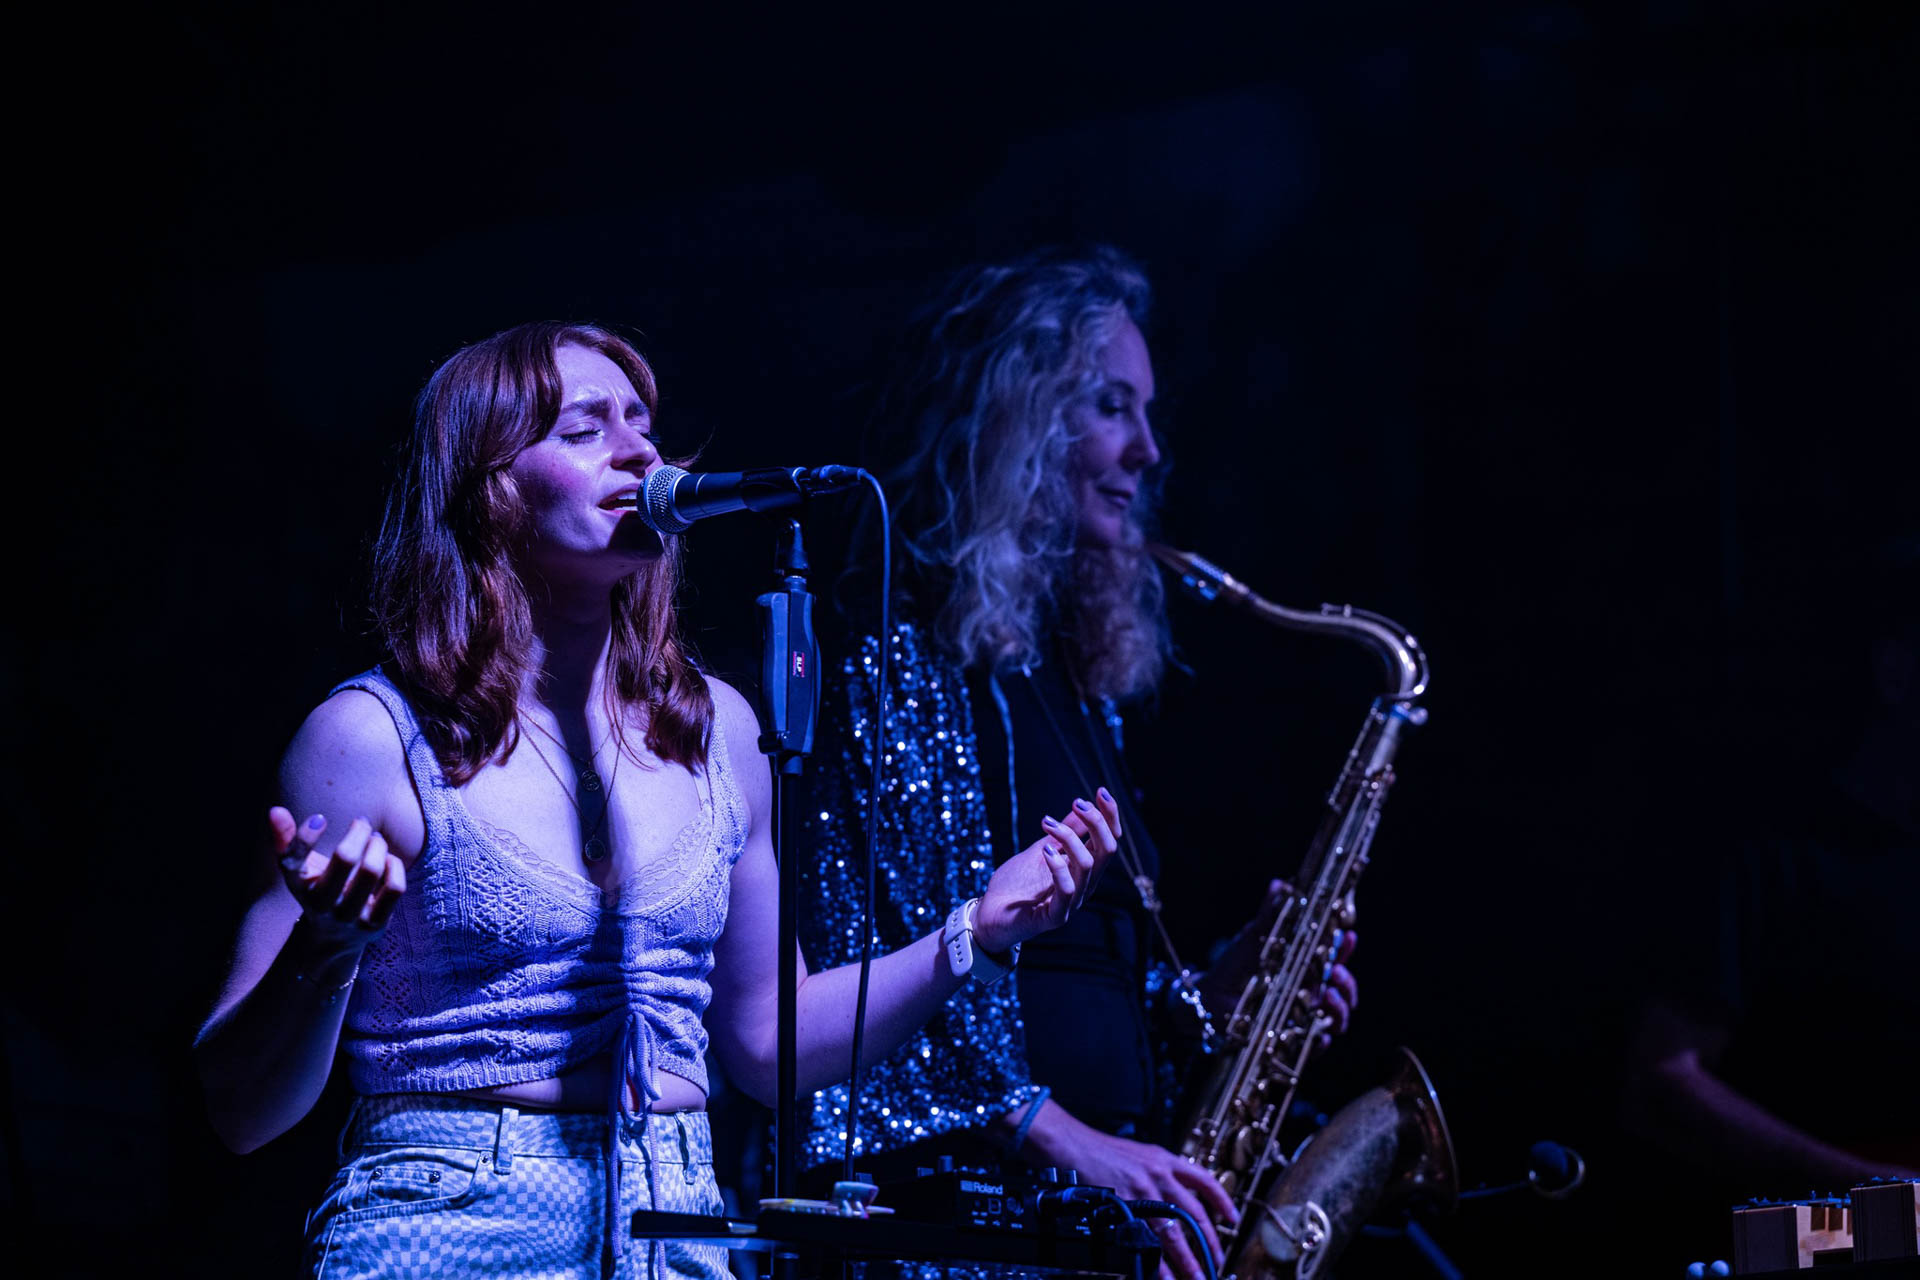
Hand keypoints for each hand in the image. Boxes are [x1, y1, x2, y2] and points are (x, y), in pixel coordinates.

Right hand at [270, 807, 405, 954]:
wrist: (334, 938)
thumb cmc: (317, 890)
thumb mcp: (299, 870)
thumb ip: (287, 840)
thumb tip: (275, 810)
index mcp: (300, 888)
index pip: (295, 861)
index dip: (304, 837)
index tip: (319, 819)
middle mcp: (323, 906)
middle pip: (345, 857)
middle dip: (358, 832)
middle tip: (361, 823)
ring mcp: (350, 917)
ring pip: (371, 870)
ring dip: (378, 846)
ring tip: (375, 840)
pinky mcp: (376, 924)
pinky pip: (394, 888)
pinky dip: (395, 866)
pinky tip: (389, 860)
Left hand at [973, 788, 1120, 953]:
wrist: (988, 914)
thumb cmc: (1015, 884)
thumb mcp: (1040, 849)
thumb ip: (1061, 834)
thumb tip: (1079, 807)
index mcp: (1084, 870)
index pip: (1110, 841)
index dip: (1110, 816)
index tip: (1100, 791)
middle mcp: (1084, 886)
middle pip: (1108, 851)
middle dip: (1097, 821)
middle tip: (1077, 802)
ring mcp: (1071, 903)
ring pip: (1088, 865)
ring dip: (1069, 837)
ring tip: (1046, 823)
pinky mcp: (1054, 917)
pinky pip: (1067, 890)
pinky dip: (1059, 866)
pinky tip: (1045, 850)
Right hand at [1022, 1101, 1236, 1279]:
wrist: (1072, 1143)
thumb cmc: (1101, 1150)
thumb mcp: (1139, 1154)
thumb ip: (1160, 1173)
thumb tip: (1177, 1198)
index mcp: (1166, 1160)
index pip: (1205, 1181)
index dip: (1222, 1202)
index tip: (1233, 1221)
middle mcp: (1159, 1175)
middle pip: (1194, 1215)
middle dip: (1208, 1244)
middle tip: (1215, 1264)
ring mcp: (1142, 1191)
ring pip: (1173, 1233)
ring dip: (1187, 1260)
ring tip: (1195, 1277)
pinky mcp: (1123, 1206)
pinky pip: (1145, 1239)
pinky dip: (1155, 1260)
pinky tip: (1161, 1274)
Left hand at [1198, 880, 1359, 1049]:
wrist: (1208, 999)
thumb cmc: (1234, 966)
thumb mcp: (1254, 937)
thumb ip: (1270, 915)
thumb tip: (1281, 884)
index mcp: (1304, 966)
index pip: (1335, 956)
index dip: (1345, 947)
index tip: (1348, 935)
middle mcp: (1309, 992)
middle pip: (1344, 989)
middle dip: (1347, 982)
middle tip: (1336, 973)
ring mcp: (1303, 1017)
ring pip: (1337, 1017)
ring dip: (1339, 1008)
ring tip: (1326, 996)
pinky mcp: (1291, 1040)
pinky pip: (1315, 1045)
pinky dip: (1321, 1040)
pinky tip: (1319, 1033)